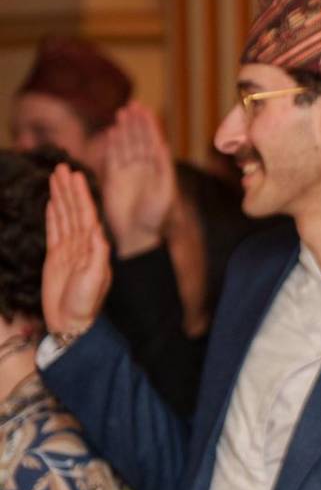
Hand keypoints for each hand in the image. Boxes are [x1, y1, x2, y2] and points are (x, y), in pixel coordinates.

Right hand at [41, 165, 110, 337]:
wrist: (72, 323)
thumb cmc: (86, 305)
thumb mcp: (95, 280)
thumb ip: (97, 256)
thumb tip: (98, 233)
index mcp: (93, 246)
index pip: (86, 213)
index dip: (80, 194)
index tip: (74, 174)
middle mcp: (82, 244)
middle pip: (74, 209)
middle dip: (68, 188)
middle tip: (62, 166)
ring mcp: (69, 250)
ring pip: (64, 216)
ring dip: (61, 196)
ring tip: (56, 177)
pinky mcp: (56, 258)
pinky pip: (54, 230)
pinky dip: (54, 214)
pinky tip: (54, 202)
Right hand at [99, 101, 177, 257]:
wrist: (136, 234)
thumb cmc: (155, 216)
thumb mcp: (164, 191)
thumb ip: (163, 169)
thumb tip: (163, 144)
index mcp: (159, 169)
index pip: (154, 142)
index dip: (150, 126)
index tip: (146, 110)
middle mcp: (144, 168)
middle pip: (139, 140)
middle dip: (137, 123)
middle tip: (134, 105)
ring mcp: (128, 172)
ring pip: (126, 146)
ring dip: (125, 130)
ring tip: (123, 112)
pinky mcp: (113, 179)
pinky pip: (112, 157)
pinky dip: (112, 145)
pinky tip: (112, 132)